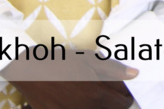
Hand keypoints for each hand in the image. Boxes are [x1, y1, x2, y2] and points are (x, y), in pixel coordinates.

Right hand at [2, 55, 136, 108]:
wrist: (27, 70)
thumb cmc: (60, 61)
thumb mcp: (89, 59)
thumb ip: (113, 69)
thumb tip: (135, 75)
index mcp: (95, 95)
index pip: (122, 104)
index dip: (125, 96)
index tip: (122, 90)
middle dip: (112, 103)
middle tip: (107, 90)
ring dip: (98, 106)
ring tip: (90, 92)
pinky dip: (81, 107)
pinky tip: (76, 98)